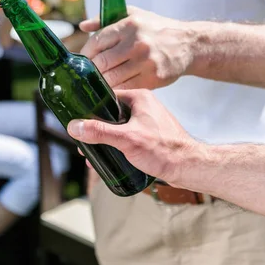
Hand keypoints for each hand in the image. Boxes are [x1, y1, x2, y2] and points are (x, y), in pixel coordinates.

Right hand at [68, 89, 195, 185]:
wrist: (189, 167)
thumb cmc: (164, 150)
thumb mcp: (126, 139)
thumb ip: (99, 132)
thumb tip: (75, 127)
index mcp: (139, 97)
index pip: (108, 96)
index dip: (92, 109)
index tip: (79, 121)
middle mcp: (144, 105)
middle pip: (111, 113)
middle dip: (97, 130)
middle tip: (85, 144)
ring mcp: (148, 120)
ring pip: (119, 127)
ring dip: (106, 140)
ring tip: (95, 155)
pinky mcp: (151, 135)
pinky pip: (128, 136)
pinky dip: (118, 145)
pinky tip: (111, 159)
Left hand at [79, 6, 194, 90]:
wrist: (187, 43)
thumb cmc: (156, 28)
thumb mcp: (133, 14)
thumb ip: (106, 19)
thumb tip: (83, 26)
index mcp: (129, 25)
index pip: (97, 42)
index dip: (86, 53)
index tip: (83, 59)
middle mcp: (136, 43)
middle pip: (102, 62)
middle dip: (91, 69)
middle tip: (87, 73)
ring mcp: (145, 62)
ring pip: (112, 77)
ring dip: (101, 81)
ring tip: (97, 81)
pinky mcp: (153, 78)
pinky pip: (126, 87)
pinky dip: (115, 89)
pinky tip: (112, 87)